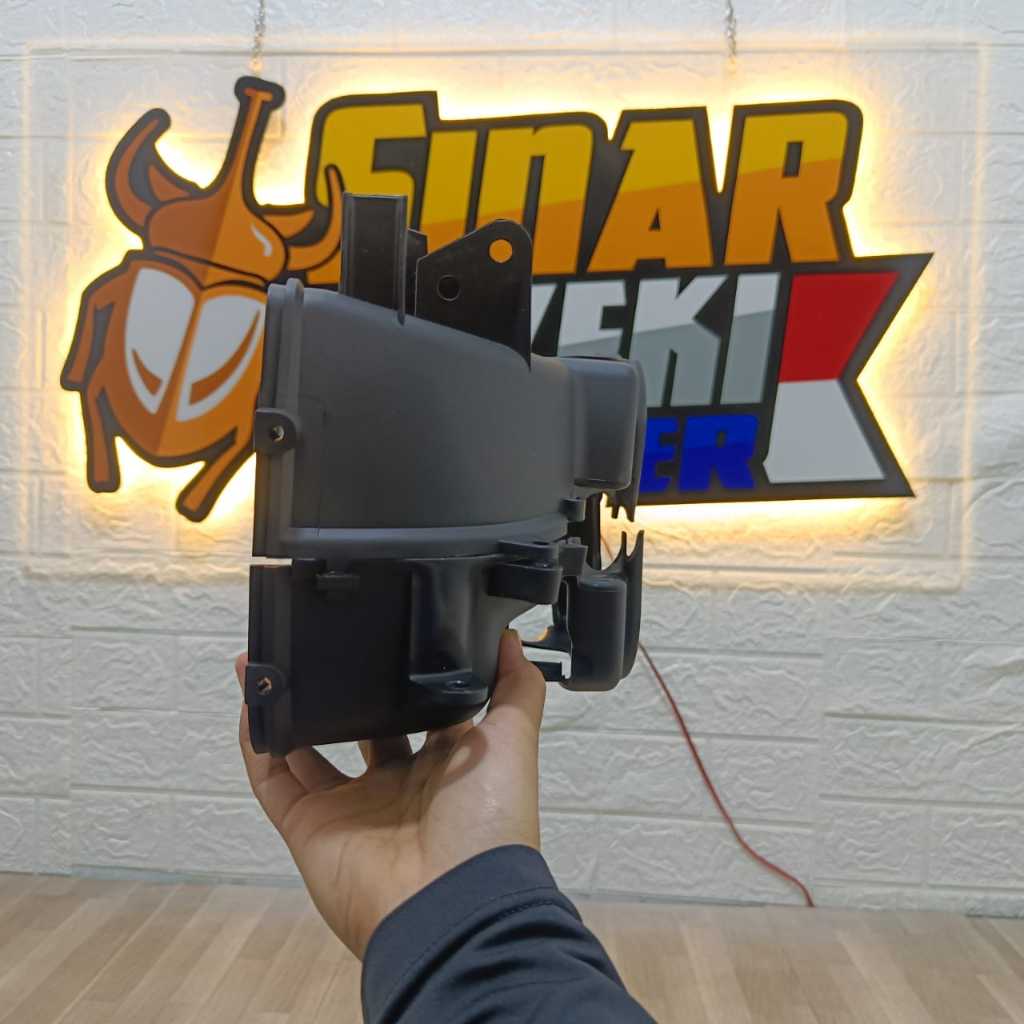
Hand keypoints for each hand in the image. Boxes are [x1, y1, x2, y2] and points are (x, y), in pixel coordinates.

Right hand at [236, 629, 545, 958]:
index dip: (398, 677)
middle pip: (357, 726)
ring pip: (306, 748)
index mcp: (441, 764)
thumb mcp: (513, 742)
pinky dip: (256, 743)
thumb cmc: (489, 822)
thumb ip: (516, 689)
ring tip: (271, 658)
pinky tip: (251, 698)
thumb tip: (509, 640)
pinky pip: (272, 779)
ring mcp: (348, 807)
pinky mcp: (309, 827)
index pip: (414, 710)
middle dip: (342, 690)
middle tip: (322, 643)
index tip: (383, 634)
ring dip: (288, 706)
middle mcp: (394, 784)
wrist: (450, 904)